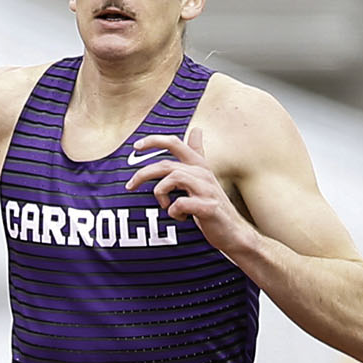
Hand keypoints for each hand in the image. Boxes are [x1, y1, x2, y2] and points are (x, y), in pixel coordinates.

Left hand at [125, 134, 253, 255]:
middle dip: (143, 174)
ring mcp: (206, 190)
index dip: (154, 141)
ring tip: (165, 205)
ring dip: (160, 193)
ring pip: (172, 178)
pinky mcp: (208, 207)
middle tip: (130, 186)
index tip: (135, 147)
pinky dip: (174, 212)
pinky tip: (180, 217)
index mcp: (199, 165)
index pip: (175, 143)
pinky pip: (180, 203)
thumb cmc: (212, 205)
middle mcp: (203, 173)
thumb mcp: (204, 177)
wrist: (233, 232)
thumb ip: (197, 155)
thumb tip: (196, 130)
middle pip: (166, 164)